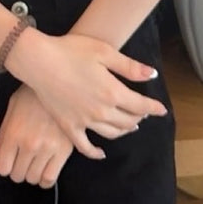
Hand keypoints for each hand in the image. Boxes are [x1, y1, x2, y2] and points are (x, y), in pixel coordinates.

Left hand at [0, 85, 72, 186]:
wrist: (60, 82)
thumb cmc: (34, 93)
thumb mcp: (13, 107)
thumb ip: (3, 132)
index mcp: (13, 133)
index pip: (2, 168)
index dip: (4, 165)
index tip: (9, 160)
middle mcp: (29, 144)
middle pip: (17, 175)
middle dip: (18, 170)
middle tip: (23, 160)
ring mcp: (48, 148)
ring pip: (33, 179)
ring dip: (32, 174)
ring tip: (35, 163)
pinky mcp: (64, 151)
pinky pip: (50, 178)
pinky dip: (46, 179)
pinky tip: (45, 170)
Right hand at [6, 30, 167, 160]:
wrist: (40, 61)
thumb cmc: (72, 51)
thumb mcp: (105, 52)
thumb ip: (130, 67)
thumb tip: (152, 75)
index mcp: (113, 92)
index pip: (140, 105)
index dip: (153, 108)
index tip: (162, 110)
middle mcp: (101, 111)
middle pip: (128, 121)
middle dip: (139, 117)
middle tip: (143, 114)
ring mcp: (84, 121)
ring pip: (111, 133)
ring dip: (124, 131)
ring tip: (129, 126)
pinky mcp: (68, 126)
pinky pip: (85, 146)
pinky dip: (95, 152)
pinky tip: (101, 153)